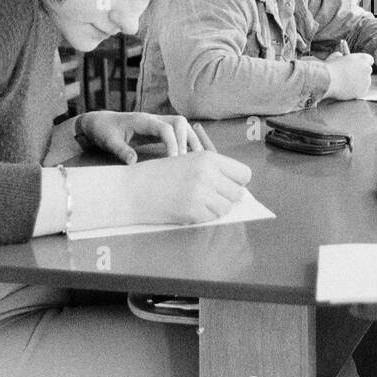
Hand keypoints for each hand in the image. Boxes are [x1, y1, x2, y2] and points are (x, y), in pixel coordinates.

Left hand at [76, 111, 197, 163]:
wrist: (100, 122)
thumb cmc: (104, 131)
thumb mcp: (108, 142)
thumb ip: (120, 150)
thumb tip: (132, 162)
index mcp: (142, 120)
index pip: (165, 128)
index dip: (172, 143)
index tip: (174, 159)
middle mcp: (153, 118)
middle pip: (179, 122)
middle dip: (186, 139)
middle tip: (184, 160)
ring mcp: (157, 122)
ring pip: (182, 125)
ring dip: (190, 139)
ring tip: (195, 158)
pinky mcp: (158, 128)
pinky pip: (178, 131)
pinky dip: (186, 140)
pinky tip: (190, 154)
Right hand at [126, 152, 252, 223]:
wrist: (132, 190)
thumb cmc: (159, 176)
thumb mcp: (188, 162)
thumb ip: (214, 171)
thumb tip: (239, 189)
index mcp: (208, 158)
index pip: (244, 173)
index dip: (237, 182)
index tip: (227, 185)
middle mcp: (208, 174)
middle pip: (238, 193)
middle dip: (227, 196)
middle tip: (211, 196)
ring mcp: (201, 194)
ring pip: (227, 207)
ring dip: (217, 208)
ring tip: (199, 202)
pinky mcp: (194, 212)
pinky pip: (213, 218)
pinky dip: (205, 216)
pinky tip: (190, 209)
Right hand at [324, 49, 373, 99]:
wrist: (327, 80)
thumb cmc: (330, 67)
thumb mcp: (336, 56)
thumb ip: (341, 56)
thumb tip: (341, 56)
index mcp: (362, 58)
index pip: (369, 60)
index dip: (363, 63)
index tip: (358, 66)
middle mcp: (367, 69)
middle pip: (367, 71)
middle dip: (361, 73)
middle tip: (351, 76)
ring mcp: (366, 81)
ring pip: (365, 82)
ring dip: (359, 83)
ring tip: (346, 84)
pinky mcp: (363, 91)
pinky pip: (361, 91)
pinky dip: (356, 91)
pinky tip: (347, 90)